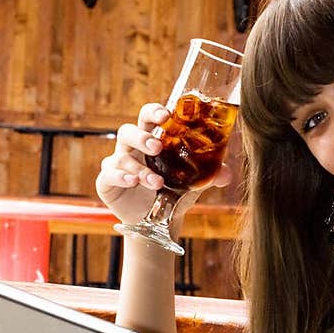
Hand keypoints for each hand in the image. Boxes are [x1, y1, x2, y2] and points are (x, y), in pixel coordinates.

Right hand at [95, 102, 230, 227]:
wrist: (159, 220)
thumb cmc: (175, 191)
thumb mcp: (195, 182)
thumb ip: (211, 174)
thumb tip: (226, 174)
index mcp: (151, 139)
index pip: (148, 117)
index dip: (154, 112)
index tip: (166, 114)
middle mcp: (131, 148)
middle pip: (128, 131)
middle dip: (141, 137)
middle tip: (157, 146)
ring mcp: (117, 164)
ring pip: (120, 157)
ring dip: (139, 168)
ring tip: (157, 182)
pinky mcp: (107, 182)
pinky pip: (108, 175)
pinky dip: (121, 177)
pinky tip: (133, 181)